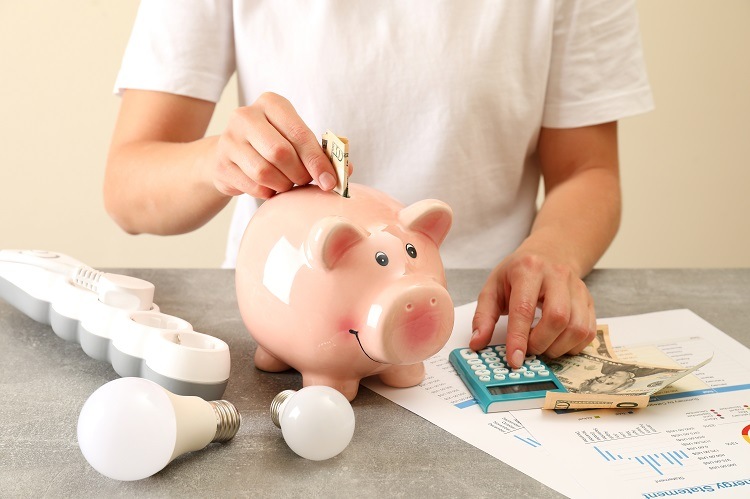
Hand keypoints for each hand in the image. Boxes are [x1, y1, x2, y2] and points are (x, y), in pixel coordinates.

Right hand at [213, 92, 337, 198]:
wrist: (229, 156)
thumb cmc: (271, 145)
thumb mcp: (295, 140)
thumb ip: (321, 151)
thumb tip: (346, 169)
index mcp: (271, 103)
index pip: (299, 133)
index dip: (317, 160)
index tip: (330, 181)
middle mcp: (246, 116)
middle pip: (281, 153)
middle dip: (299, 174)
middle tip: (305, 182)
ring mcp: (229, 139)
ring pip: (265, 172)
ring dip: (283, 185)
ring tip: (286, 183)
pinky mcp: (221, 164)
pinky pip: (253, 186)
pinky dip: (268, 192)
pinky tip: (269, 187)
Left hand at [469, 249, 595, 368]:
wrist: (549, 254)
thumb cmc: (518, 273)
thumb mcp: (493, 287)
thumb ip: (483, 316)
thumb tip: (477, 344)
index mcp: (528, 269)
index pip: (524, 309)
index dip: (518, 338)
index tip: (514, 360)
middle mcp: (557, 276)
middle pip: (557, 318)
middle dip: (540, 343)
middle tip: (528, 350)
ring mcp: (578, 288)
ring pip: (576, 328)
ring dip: (557, 348)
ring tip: (541, 346)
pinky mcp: (589, 301)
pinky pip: (588, 332)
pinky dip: (572, 346)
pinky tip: (556, 342)